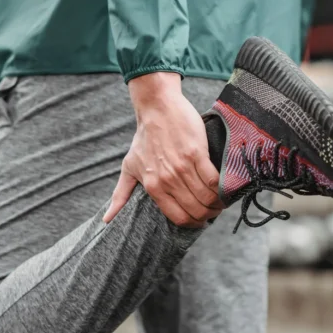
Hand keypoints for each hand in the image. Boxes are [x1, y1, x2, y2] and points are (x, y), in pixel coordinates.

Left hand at [103, 72, 223, 226]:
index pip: (178, 217)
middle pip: (195, 210)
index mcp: (153, 187)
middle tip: (214, 212)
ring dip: (218, 203)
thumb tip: (106, 219)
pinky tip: (226, 187)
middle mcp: (168, 180)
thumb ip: (120, 194)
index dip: (193, 223)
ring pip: (207, 197)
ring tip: (221, 201)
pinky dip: (223, 187)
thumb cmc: (143, 138)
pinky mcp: (197, 153)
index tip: (200, 221)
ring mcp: (183, 167)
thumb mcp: (128, 167)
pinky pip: (214, 179)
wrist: (156, 108)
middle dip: (208, 216)